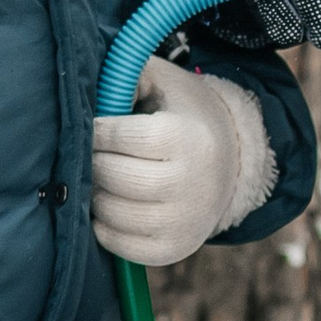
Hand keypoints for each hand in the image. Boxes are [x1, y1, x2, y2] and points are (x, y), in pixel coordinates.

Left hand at [91, 61, 274, 268]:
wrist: (231, 163)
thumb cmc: (183, 115)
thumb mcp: (165, 82)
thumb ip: (127, 70)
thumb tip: (88, 86)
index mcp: (184, 137)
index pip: (113, 136)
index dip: (95, 130)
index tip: (95, 126)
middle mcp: (189, 183)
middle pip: (109, 175)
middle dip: (92, 162)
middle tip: (94, 153)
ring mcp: (183, 221)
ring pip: (109, 211)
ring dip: (95, 194)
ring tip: (102, 178)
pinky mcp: (175, 249)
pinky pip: (119, 245)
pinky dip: (105, 226)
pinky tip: (113, 205)